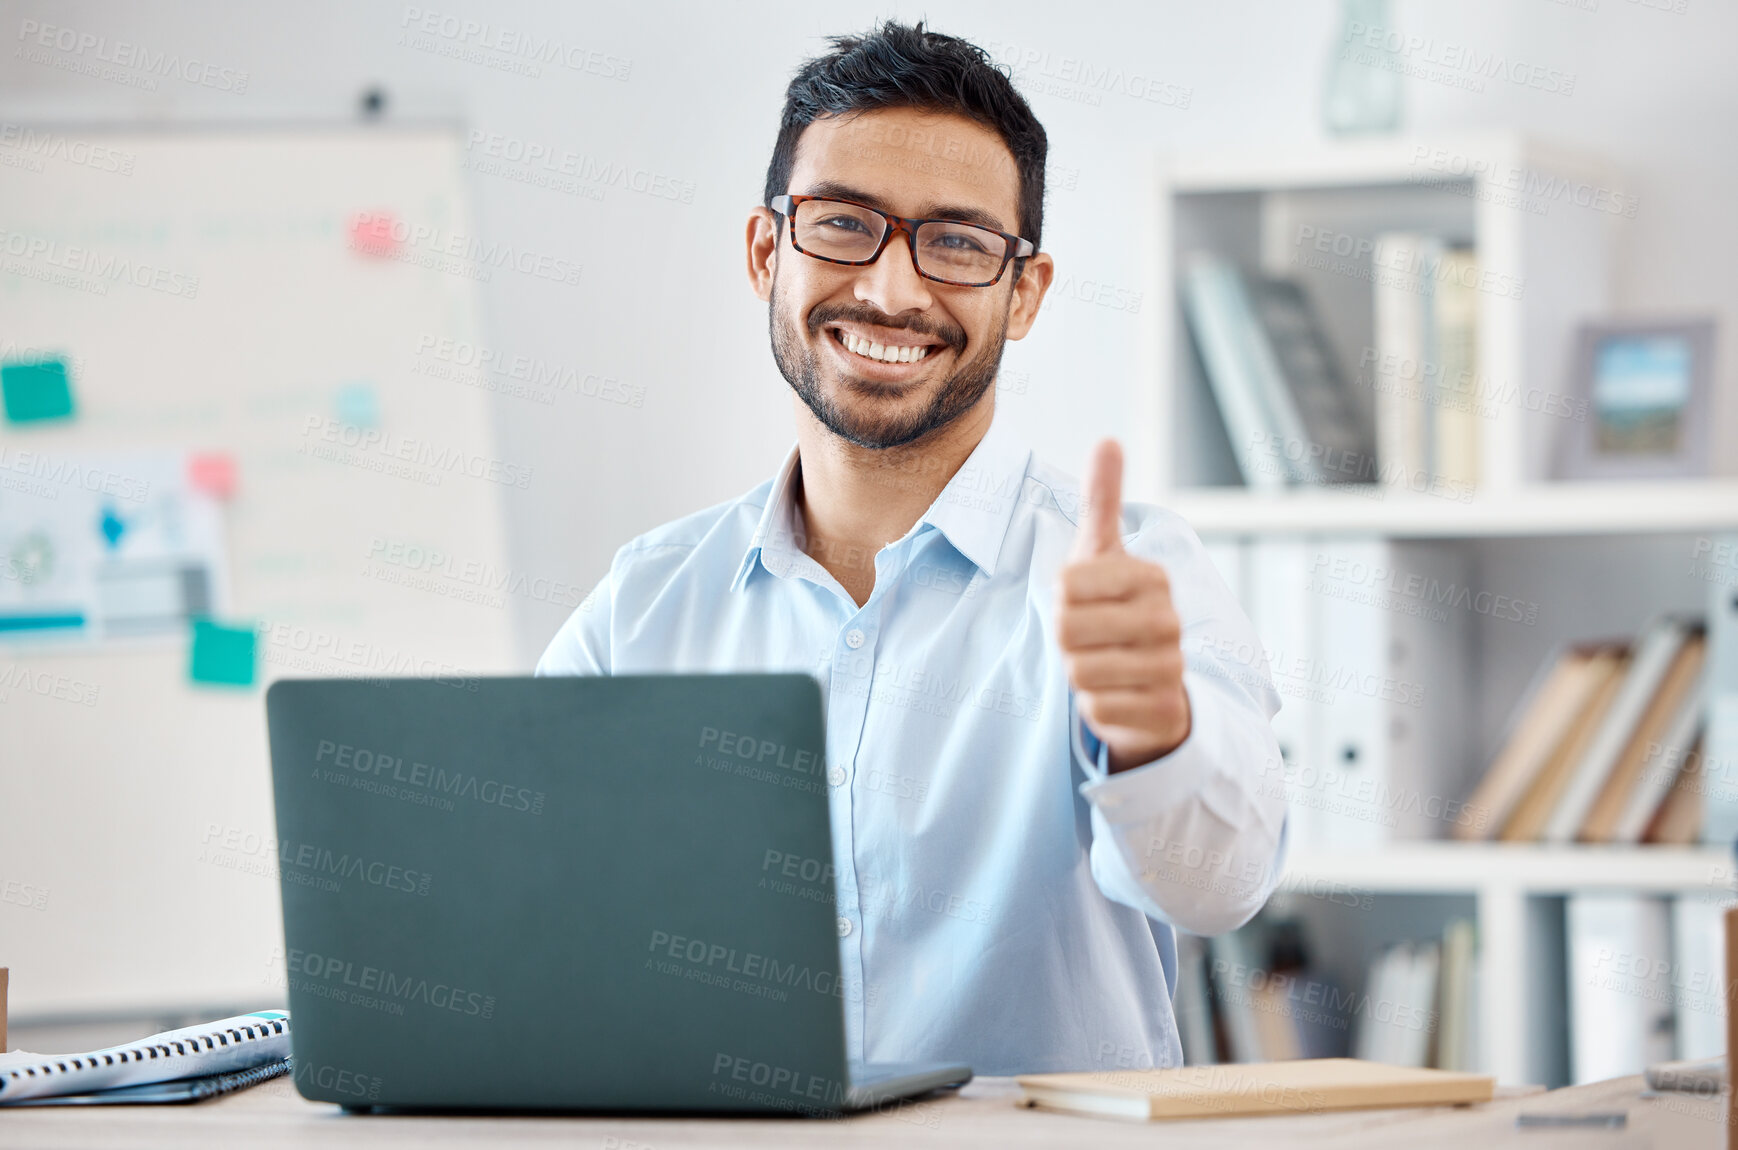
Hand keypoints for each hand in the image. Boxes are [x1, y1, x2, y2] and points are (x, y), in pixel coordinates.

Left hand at [1056, 440, 1190, 771]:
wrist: (1154, 684)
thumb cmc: (1117, 612)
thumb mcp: (1104, 555)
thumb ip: (1103, 501)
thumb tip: (1108, 440)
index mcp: (1152, 577)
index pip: (1066, 584)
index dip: (1061, 598)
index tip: (1083, 602)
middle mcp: (1168, 620)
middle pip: (1067, 629)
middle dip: (1066, 639)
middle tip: (1089, 639)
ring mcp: (1170, 668)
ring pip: (1079, 670)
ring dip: (1078, 672)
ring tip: (1102, 665)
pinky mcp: (1162, 713)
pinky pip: (1095, 707)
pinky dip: (1094, 705)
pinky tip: (1116, 695)